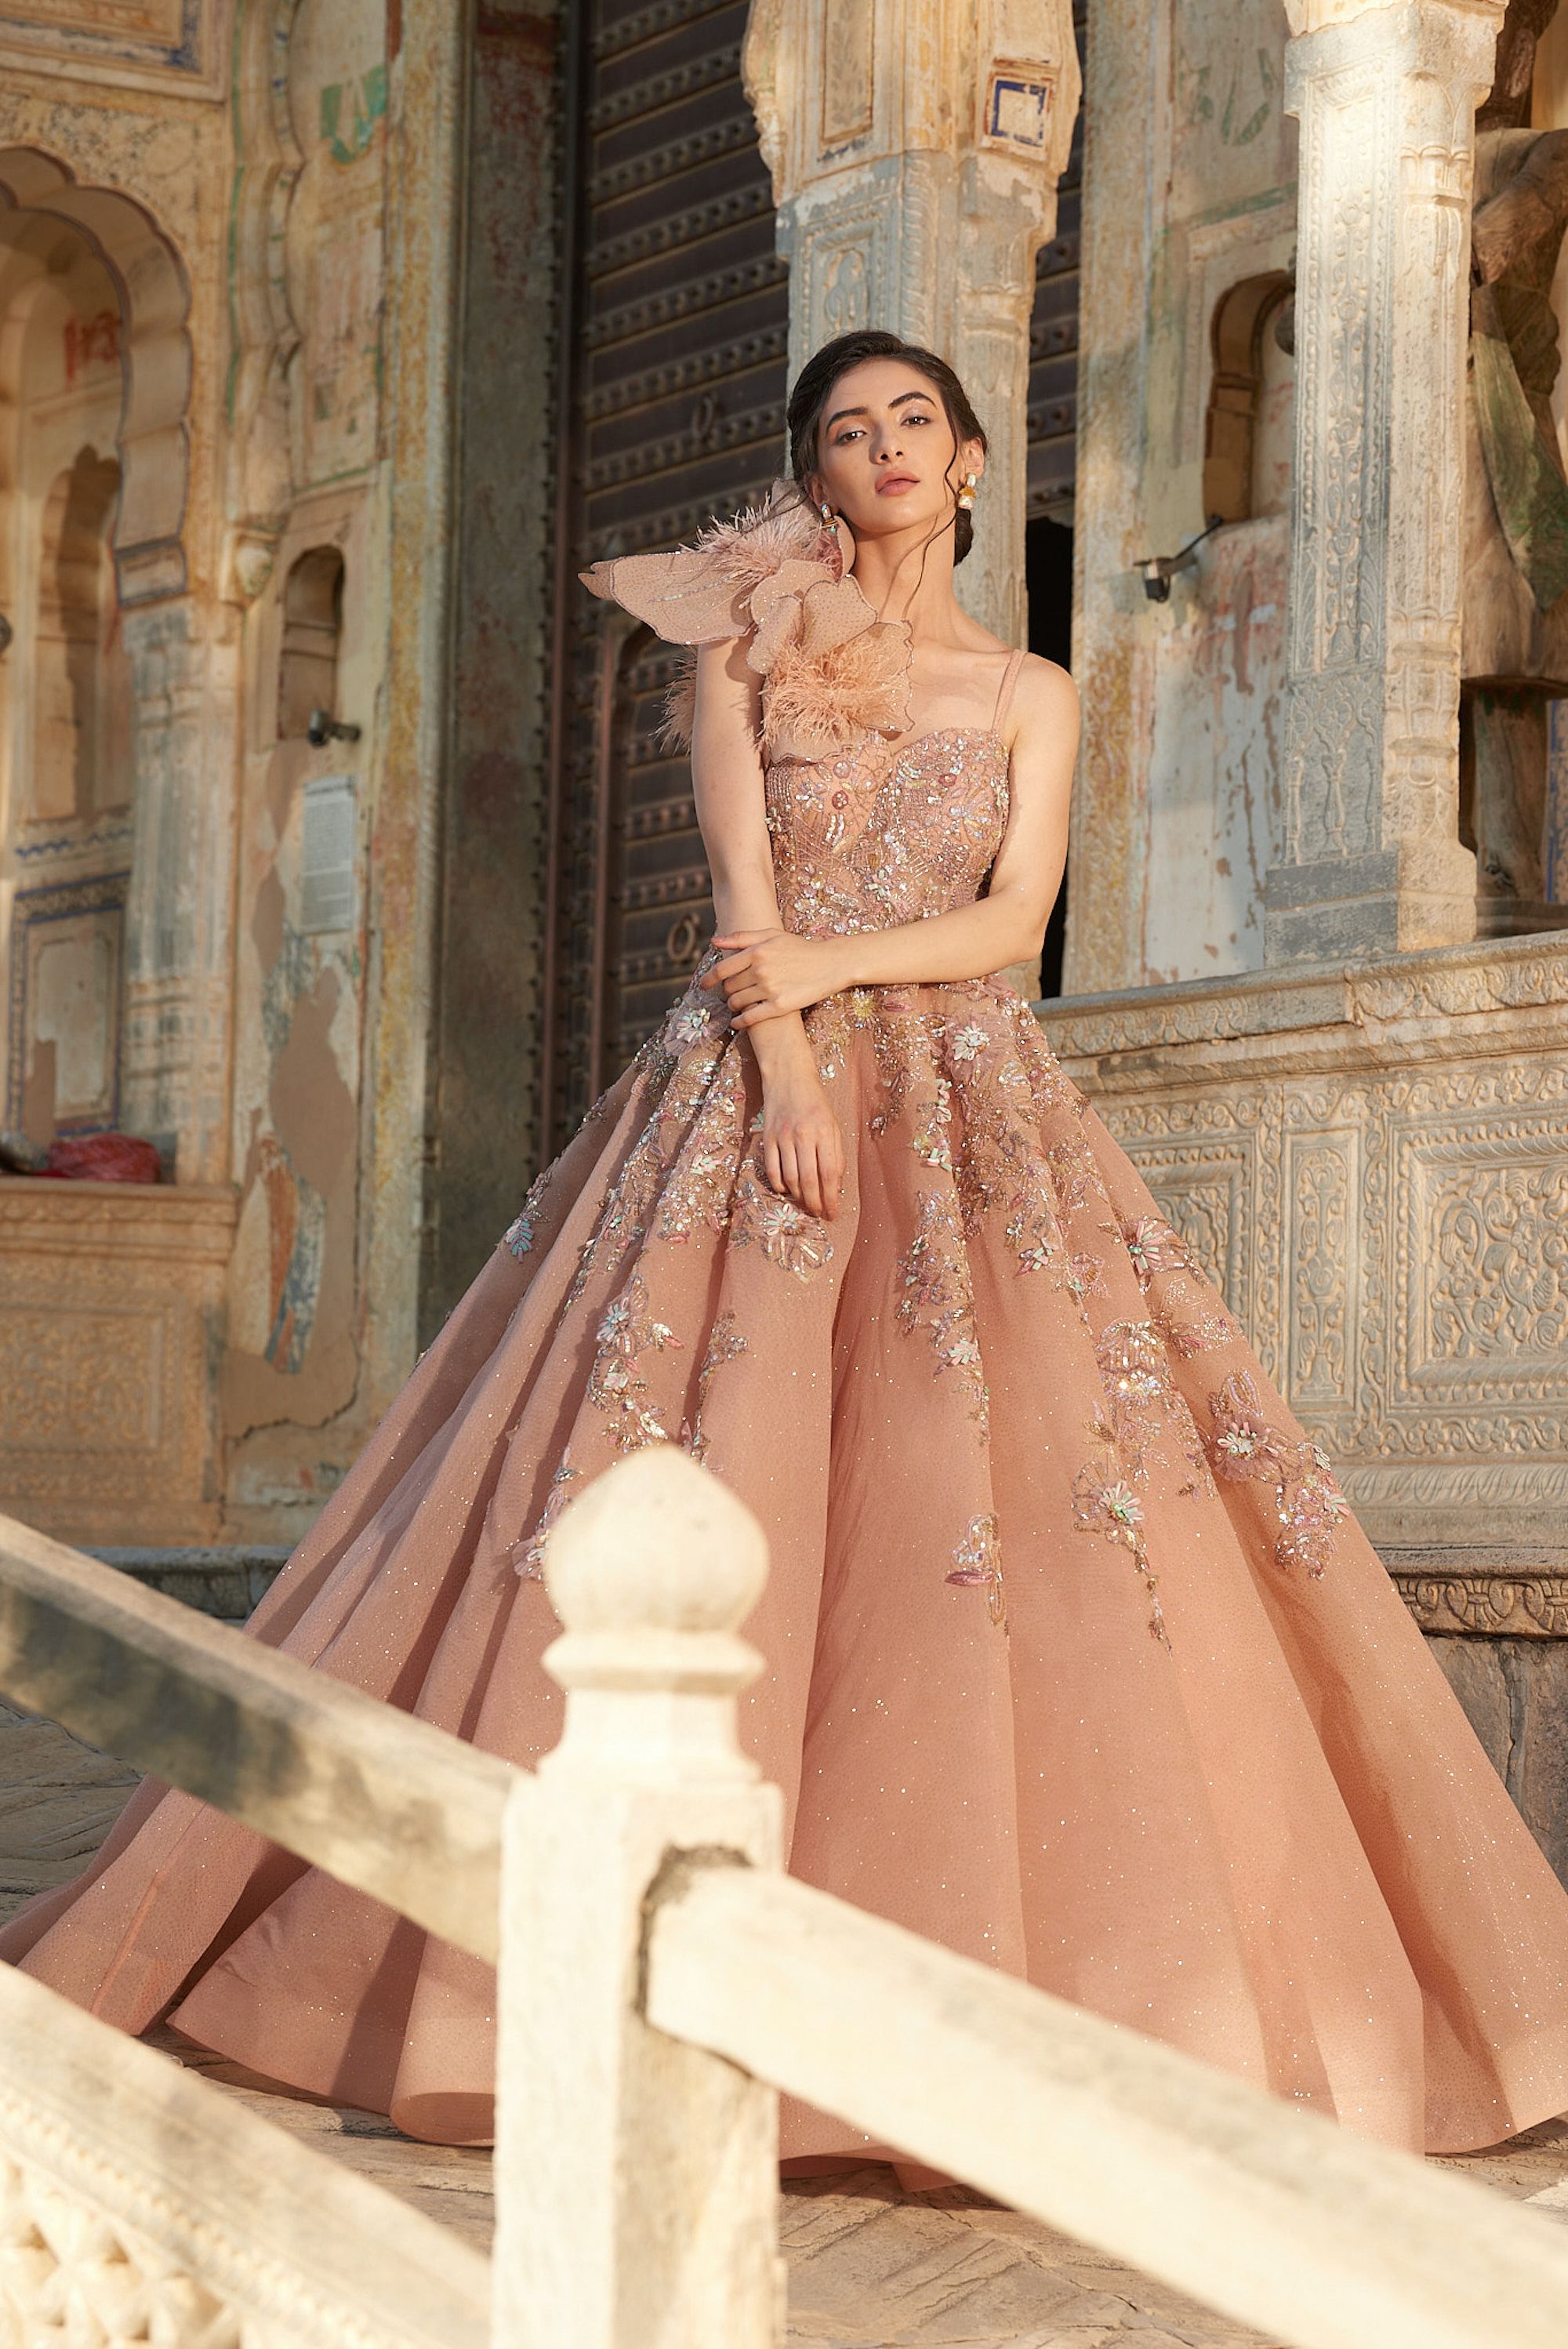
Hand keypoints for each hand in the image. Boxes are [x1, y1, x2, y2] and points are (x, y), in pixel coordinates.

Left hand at [701, 927, 851, 1025]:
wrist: (830, 964)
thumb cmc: (800, 948)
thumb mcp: (772, 935)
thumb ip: (742, 937)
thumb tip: (715, 942)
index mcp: (756, 951)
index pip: (722, 969)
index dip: (709, 979)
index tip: (704, 986)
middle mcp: (760, 970)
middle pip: (729, 987)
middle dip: (727, 991)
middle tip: (732, 993)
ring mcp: (769, 989)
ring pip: (737, 1002)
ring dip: (733, 1006)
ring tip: (738, 1005)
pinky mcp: (779, 1006)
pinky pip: (750, 1018)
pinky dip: (739, 1022)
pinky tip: (737, 1022)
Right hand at [758, 1065, 844, 1219]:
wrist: (788, 1077)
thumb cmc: (815, 1102)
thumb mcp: (833, 1124)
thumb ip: (836, 1154)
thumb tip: (835, 1185)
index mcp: (825, 1133)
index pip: (830, 1174)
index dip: (831, 1198)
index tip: (832, 1212)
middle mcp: (804, 1136)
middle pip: (809, 1181)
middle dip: (815, 1203)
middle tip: (819, 1214)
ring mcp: (783, 1137)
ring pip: (790, 1178)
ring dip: (798, 1197)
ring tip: (805, 1204)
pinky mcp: (767, 1138)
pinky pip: (772, 1169)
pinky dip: (779, 1184)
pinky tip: (786, 1189)